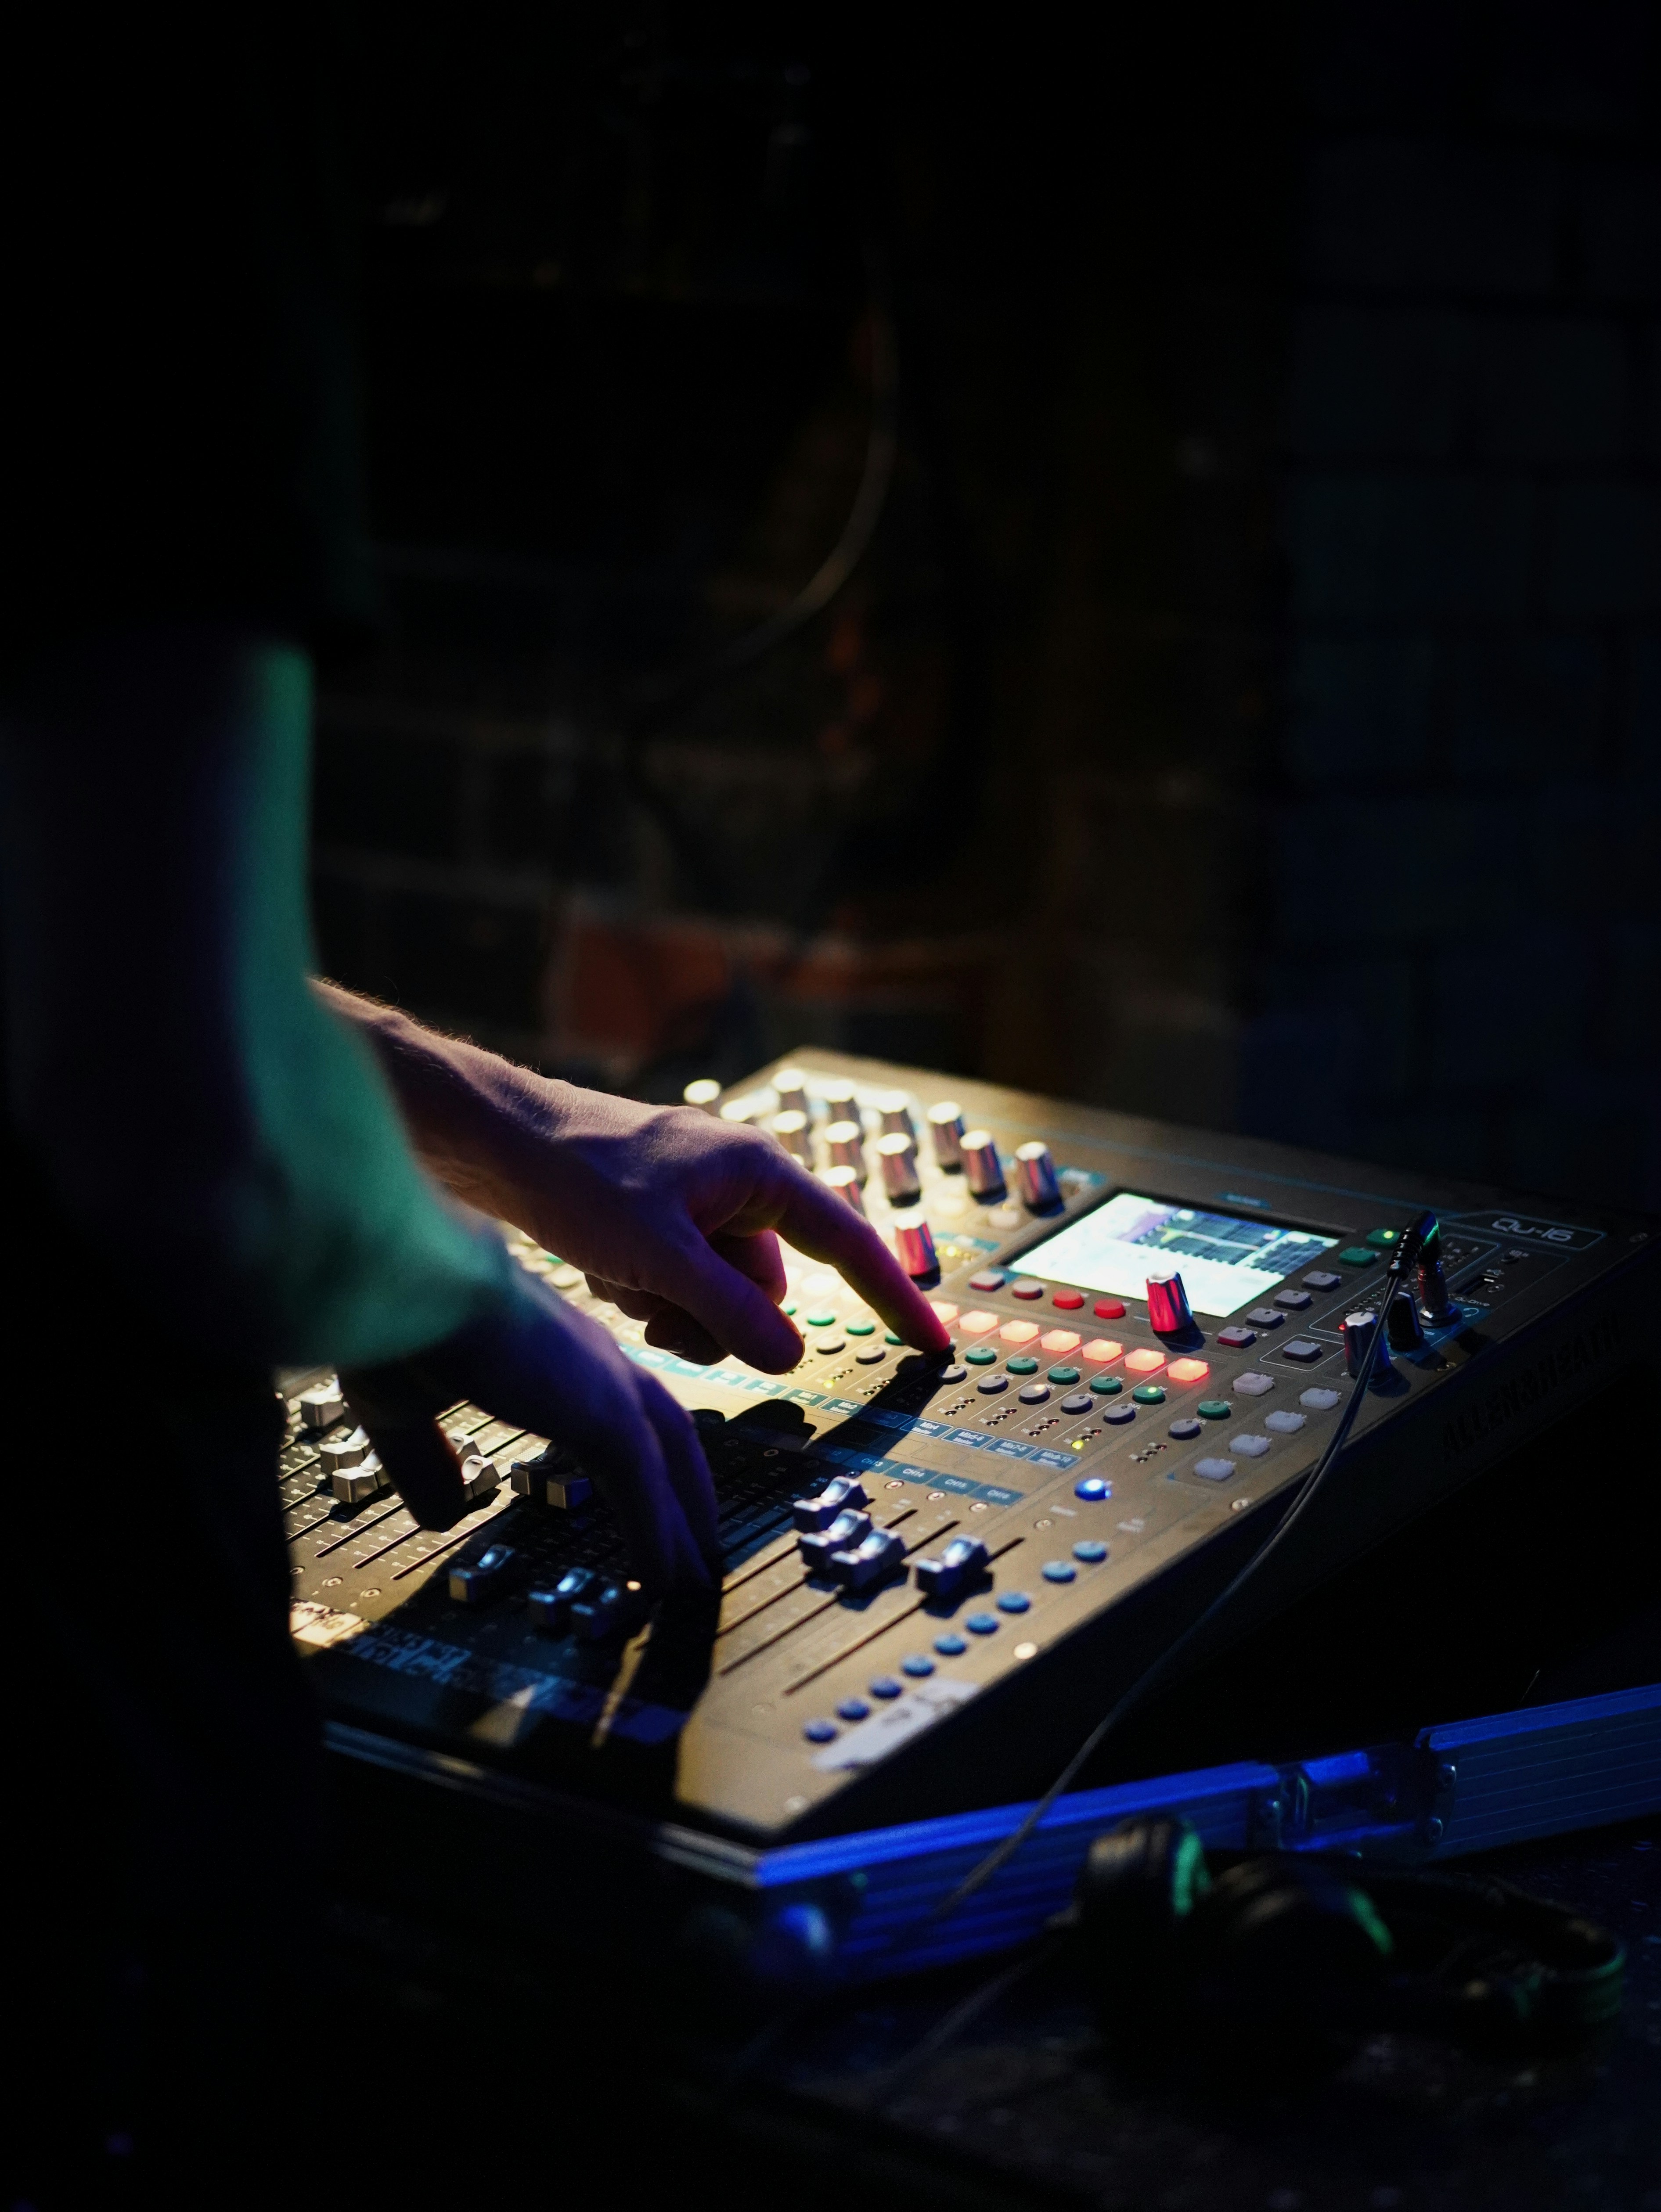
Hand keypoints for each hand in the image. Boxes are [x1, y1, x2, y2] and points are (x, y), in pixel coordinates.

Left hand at [320, 987, 952, 1370]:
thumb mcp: (659, 1257)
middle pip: (770, 1291)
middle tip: (662, 1309)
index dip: (895, 1298)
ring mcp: (701, 1206)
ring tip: (625, 1283)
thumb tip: (792, 1358)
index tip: (932, 1345)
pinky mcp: (664, 1224)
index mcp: (760, 1174)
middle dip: (721, 1318)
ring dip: (679, 1312)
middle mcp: (740, 1187)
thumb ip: (730, 1311)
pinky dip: (651, 1296)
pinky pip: (684, 1288)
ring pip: (723, 1298)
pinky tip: (607, 1273)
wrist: (497, 1145)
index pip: (850, 1245)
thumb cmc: (577, 1176)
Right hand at [341, 1263, 718, 1589]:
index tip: (647, 1492)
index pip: (618, 1405)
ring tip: (695, 1576)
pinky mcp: (603, 1411)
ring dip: (685, 1522)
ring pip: (668, 1461)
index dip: (639, 1450)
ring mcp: (604, 1384)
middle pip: (667, 1431)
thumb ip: (427, 1461)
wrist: (408, 1279)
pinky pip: (645, 1486)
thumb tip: (441, 1513)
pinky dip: (659, 1535)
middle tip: (698, 1541)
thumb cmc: (400, 1318)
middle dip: (687, 1489)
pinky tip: (664, 1578)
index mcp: (553, 1351)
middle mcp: (592, 1361)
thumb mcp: (405, 1407)